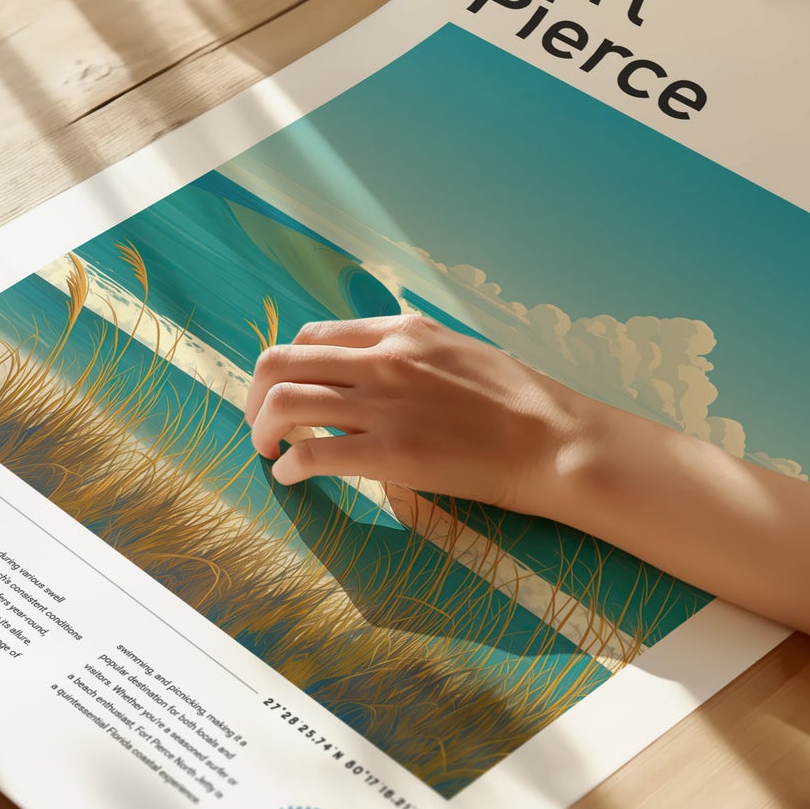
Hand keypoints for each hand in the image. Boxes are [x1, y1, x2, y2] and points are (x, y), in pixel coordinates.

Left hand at [244, 315, 590, 511]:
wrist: (554, 440)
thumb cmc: (517, 402)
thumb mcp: (456, 351)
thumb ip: (408, 354)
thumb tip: (370, 371)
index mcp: (400, 330)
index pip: (313, 336)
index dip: (285, 366)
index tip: (282, 392)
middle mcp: (383, 358)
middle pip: (282, 362)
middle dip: (255, 395)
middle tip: (258, 424)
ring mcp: (384, 404)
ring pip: (284, 402)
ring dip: (262, 430)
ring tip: (267, 451)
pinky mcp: (390, 452)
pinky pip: (311, 453)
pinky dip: (288, 466)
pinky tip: (291, 478)